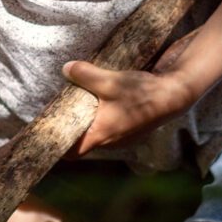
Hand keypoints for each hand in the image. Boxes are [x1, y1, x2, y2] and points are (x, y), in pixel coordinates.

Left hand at [61, 51, 200, 156]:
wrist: (173, 96)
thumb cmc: (141, 93)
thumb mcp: (109, 80)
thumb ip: (84, 74)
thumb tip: (66, 68)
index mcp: (100, 136)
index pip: (70, 153)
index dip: (57, 145)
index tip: (48, 132)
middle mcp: (110, 142)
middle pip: (82, 142)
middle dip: (71, 129)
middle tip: (60, 111)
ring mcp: (122, 138)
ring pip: (97, 134)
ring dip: (88, 122)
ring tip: (80, 103)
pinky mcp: (131, 130)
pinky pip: (110, 128)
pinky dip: (102, 118)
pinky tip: (102, 101)